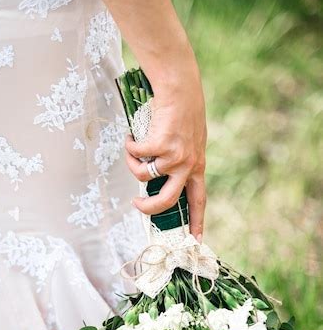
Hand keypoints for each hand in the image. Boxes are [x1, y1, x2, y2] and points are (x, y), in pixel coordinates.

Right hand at [125, 47, 206, 241]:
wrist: (181, 87)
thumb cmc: (183, 112)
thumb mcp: (189, 140)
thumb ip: (180, 159)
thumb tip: (158, 176)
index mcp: (197, 166)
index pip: (199, 201)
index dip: (197, 223)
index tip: (195, 241)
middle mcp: (188, 165)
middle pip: (168, 201)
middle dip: (148, 208)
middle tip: (136, 204)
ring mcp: (175, 156)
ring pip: (144, 176)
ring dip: (132, 164)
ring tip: (132, 150)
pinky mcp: (161, 145)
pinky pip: (137, 155)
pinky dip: (130, 147)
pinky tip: (132, 137)